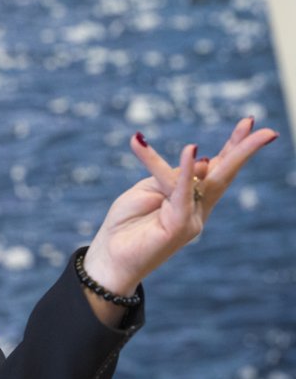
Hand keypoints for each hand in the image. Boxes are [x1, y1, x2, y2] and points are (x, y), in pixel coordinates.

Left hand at [84, 117, 278, 299]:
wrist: (110, 256)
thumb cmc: (127, 223)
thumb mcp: (147, 190)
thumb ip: (170, 176)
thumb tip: (200, 162)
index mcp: (190, 197)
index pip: (214, 168)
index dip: (231, 147)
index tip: (247, 122)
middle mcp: (197, 208)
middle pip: (224, 174)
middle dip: (245, 149)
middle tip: (267, 129)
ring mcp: (192, 218)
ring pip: (206, 177)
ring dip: (232, 151)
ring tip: (247, 126)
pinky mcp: (180, 226)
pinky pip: (181, 192)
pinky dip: (183, 170)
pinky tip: (192, 150)